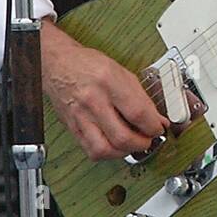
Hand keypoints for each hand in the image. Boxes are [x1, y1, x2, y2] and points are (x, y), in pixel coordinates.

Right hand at [41, 20, 169, 160]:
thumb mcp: (120, 72)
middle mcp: (92, 100)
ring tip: (132, 144)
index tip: (159, 128)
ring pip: (105, 149)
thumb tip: (157, 119)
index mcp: (108, 81)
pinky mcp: (72, 127)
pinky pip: (90, 150)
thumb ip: (140, 97)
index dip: (153, 126)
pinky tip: (114, 145)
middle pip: (122, 136)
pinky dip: (107, 153)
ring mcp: (80, 116)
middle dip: (142, 143)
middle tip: (148, 139)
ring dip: (124, 152)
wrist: (58, 64)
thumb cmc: (88, 64)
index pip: (138, 113)